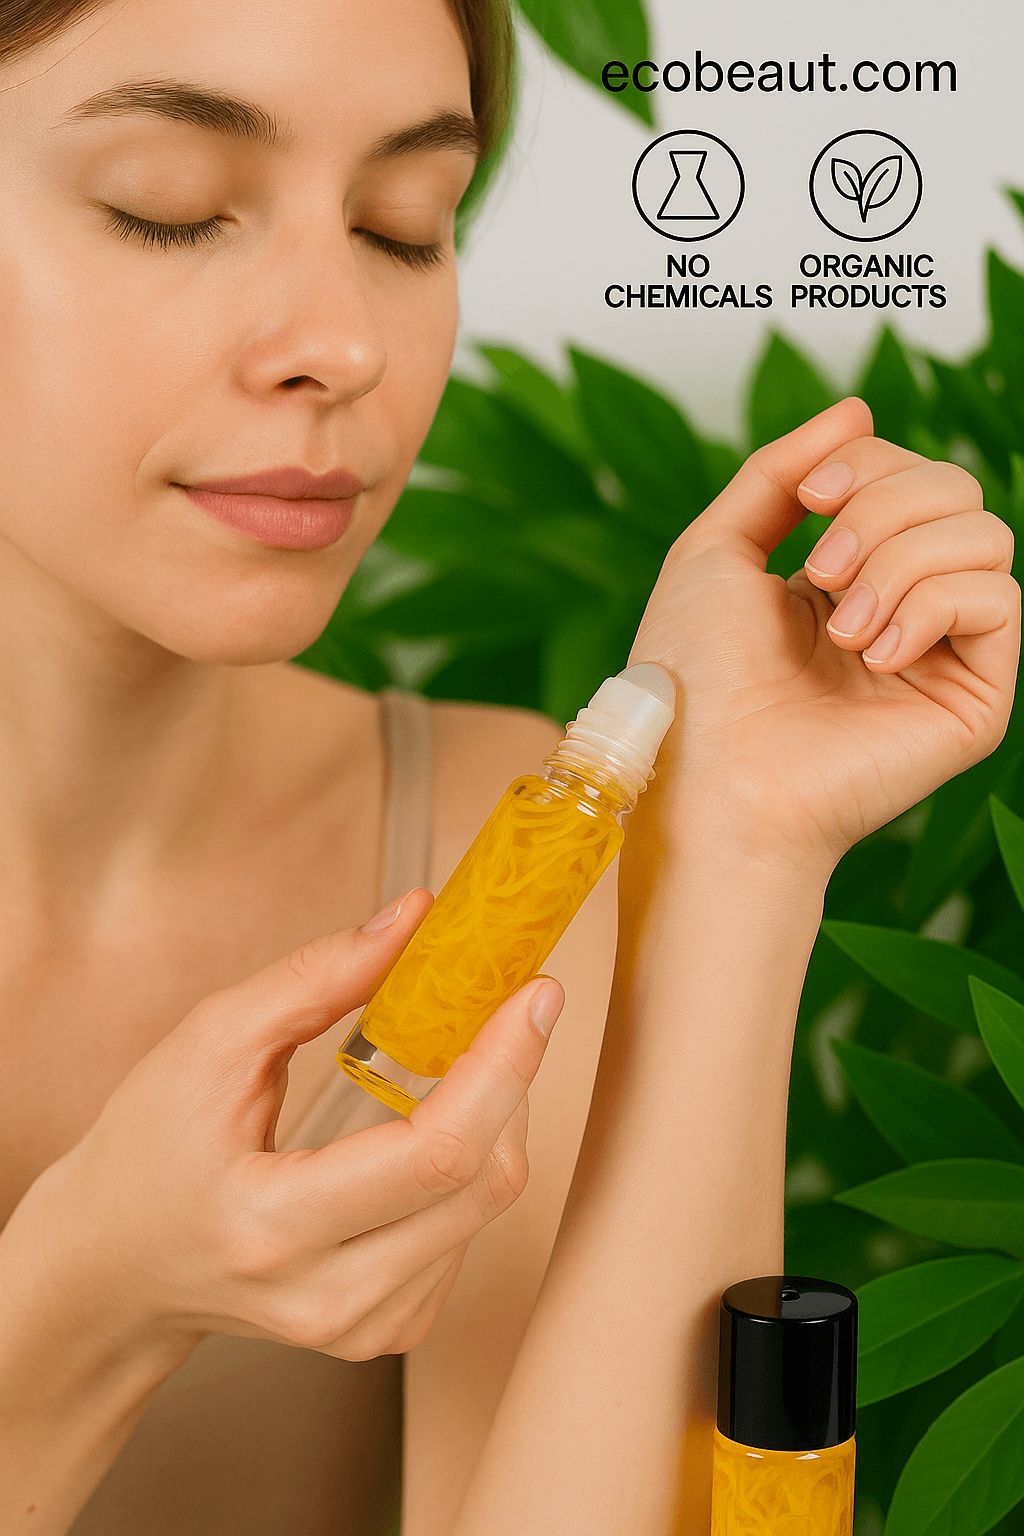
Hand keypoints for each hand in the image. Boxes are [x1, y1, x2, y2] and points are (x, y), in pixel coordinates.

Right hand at [3, 893, 563, 1361]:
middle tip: (508, 1008)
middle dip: (513, 1078)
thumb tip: (415, 919)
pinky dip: (470, 1167)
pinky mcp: (385, 1331)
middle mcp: (326, 1297)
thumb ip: (317, 976)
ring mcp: (361, 1327)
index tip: (532, 994)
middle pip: (482, 1183)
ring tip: (456, 1065)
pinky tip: (430, 1131)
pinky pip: (470, 1236)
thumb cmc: (147, 1150)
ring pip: (490, 1209)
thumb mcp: (210, 1042)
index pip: (434, 1153)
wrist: (115, 1267)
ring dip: (497, 1118)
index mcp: (272, 1225)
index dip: (501, 1065)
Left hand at [629, 398, 1020, 872]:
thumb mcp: (715, 552)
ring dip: (900, 560)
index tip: (810, 498)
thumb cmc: (696, 684)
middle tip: (819, 570)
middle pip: (952, 489)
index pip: (901, 473)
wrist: (711, 780)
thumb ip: (778, 473)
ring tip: (840, 627)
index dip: (866, 462)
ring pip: (983, 535)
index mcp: (843, 575)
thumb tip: (855, 408)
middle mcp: (900, 607)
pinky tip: (875, 656)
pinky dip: (932, 606)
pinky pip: (999, 599)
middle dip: (884, 506)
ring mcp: (941, 652)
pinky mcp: (976, 696)